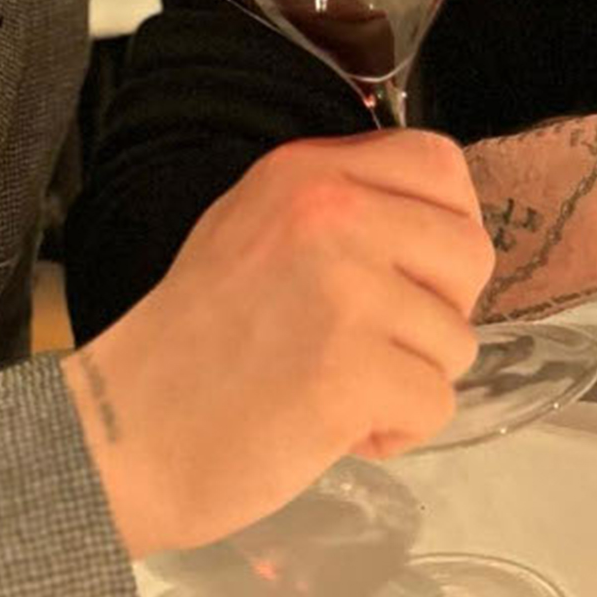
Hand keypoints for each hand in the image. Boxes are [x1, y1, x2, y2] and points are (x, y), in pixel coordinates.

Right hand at [62, 131, 492, 557]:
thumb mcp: (255, 227)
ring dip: (410, 381)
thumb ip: (339, 208)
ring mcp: (346, 290)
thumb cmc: (191, 343)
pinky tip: (337, 431)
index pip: (439, 164)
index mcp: (307, 172)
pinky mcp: (353, 370)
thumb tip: (433, 224)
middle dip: (440, 314)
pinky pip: (435, 405)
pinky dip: (396, 433)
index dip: (448, 227)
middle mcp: (333, 213)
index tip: (416, 276)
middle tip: (378, 346)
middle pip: (470, 253)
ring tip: (337, 392)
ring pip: (456, 341)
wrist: (125, 432)